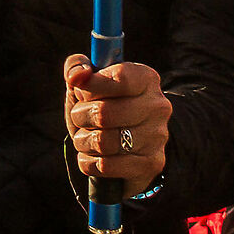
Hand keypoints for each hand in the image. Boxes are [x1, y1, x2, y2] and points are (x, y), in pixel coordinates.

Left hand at [63, 53, 169, 195]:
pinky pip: (105, 166)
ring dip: (83, 141)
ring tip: (87, 137)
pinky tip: (94, 156)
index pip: (119, 78)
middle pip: (103, 113)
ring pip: (102, 142)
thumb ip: (76, 67)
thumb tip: (76, 75)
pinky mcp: (151, 164)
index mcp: (145, 78)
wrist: (124, 146)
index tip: (80, 89)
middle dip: (80, 116)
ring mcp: (157, 137)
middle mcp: (158, 106)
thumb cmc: (100, 105)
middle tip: (81, 117)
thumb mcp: (85, 83)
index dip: (91, 85)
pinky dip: (89, 161)